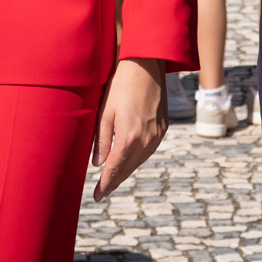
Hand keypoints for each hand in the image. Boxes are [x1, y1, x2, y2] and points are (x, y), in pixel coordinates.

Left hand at [92, 57, 167, 200]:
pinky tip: (129, 159)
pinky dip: (137, 158)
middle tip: (102, 191)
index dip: (105, 185)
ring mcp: (157, 135)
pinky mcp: (163, 128)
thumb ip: (100, 140)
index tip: (97, 196)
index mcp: (128, 137)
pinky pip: (149, 150)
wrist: (147, 65)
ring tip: (113, 177)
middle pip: (128, 169)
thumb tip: (97, 164)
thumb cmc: (121, 84)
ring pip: (139, 161)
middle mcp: (146, 140)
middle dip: (114, 181)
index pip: (114, 169)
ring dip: (126, 170)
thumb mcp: (105, 111)